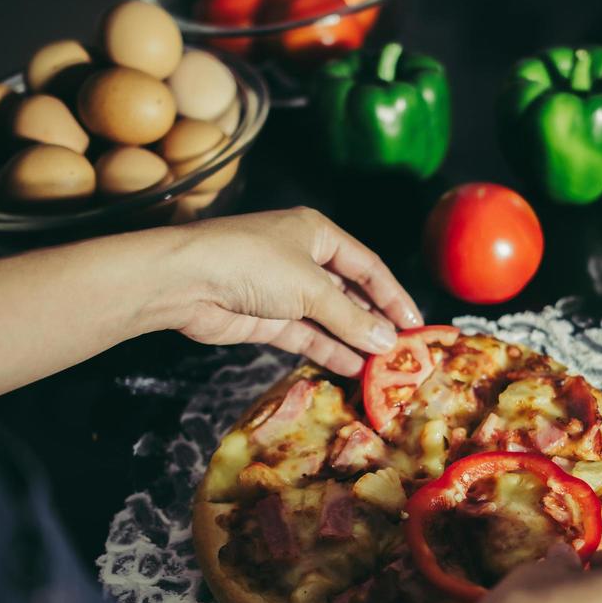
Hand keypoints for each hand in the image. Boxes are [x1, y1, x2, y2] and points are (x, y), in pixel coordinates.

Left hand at [165, 207, 422, 375]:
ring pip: (329, 319)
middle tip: (401, 352)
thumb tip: (387, 342)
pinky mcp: (267, 319)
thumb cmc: (252, 264)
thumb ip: (350, 318)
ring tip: (381, 367)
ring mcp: (284, 291)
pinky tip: (352, 368)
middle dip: (374, 323)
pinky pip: (307, 336)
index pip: (368, 267)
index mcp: (317, 234)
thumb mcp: (310, 288)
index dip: (393, 296)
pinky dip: (328, 351)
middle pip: (349, 294)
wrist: (186, 280)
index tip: (415, 324)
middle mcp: (303, 259)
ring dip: (353, 341)